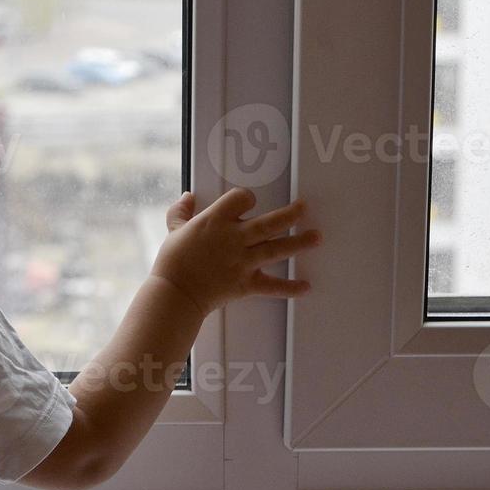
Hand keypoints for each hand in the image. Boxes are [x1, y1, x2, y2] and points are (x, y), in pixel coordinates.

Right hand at [150, 188, 320, 316]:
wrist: (175, 293)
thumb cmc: (172, 261)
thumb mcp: (173, 230)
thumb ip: (181, 212)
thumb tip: (188, 197)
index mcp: (216, 221)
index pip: (241, 198)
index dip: (246, 198)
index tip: (248, 202)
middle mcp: (234, 238)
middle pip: (269, 223)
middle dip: (290, 215)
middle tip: (305, 208)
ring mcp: (242, 261)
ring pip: (276, 249)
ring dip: (299, 243)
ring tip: (317, 237)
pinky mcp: (246, 283)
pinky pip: (272, 286)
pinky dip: (290, 287)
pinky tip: (306, 286)